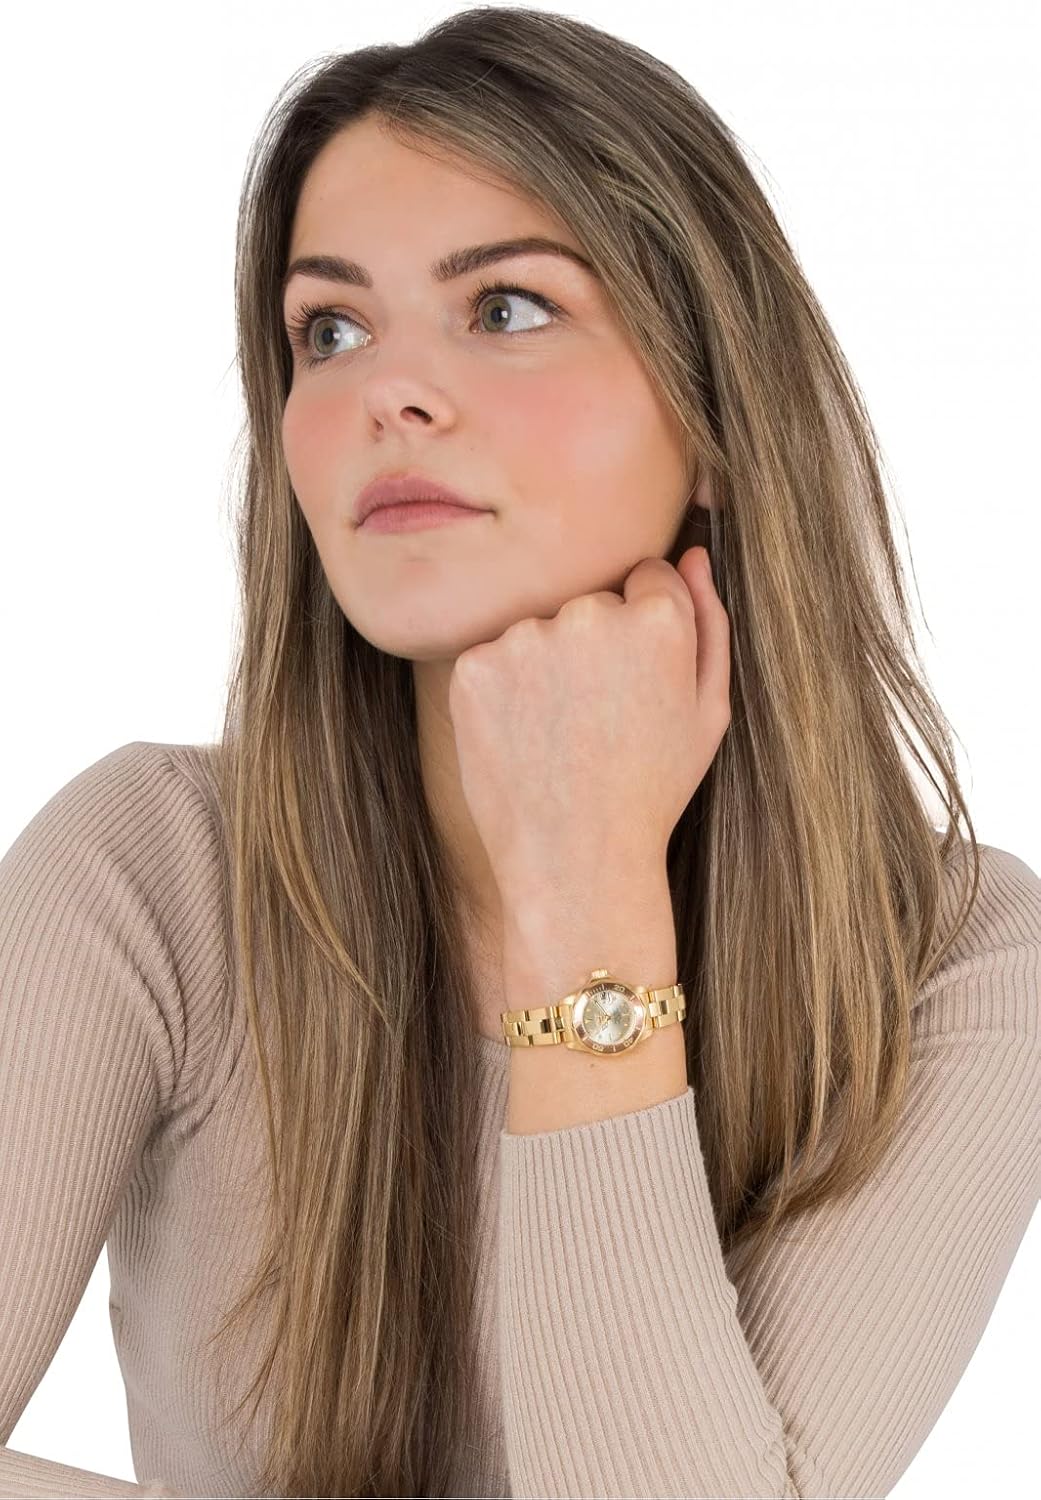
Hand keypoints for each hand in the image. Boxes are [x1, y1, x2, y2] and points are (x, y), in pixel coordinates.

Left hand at [446, 546, 730, 908]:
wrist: (576, 860)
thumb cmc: (652, 790)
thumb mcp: (707, 712)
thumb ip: (709, 622)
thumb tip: (694, 554)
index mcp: (656, 618)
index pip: (646, 578)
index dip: (644, 632)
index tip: (636, 682)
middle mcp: (588, 614)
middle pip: (589, 602)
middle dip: (594, 645)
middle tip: (598, 720)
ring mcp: (524, 638)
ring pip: (538, 630)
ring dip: (545, 667)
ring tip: (560, 736)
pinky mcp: (473, 666)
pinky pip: (493, 658)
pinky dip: (503, 692)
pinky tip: (523, 739)